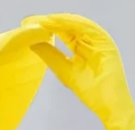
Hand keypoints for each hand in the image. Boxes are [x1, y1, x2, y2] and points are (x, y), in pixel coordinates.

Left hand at [21, 14, 134, 129]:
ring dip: (57, 20)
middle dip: (48, 21)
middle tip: (29, 21)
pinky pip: (86, 27)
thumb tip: (32, 42)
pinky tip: (55, 21)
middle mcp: (89, 40)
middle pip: (67, 26)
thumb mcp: (64, 70)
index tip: (26, 26)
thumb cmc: (90, 92)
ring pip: (76, 24)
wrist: (108, 104)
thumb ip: (50, 55)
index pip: (62, 32)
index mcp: (80, 47)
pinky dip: (70, 23)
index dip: (45, 28)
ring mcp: (98, 39)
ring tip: (41, 20)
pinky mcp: (105, 40)